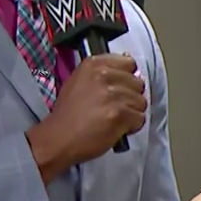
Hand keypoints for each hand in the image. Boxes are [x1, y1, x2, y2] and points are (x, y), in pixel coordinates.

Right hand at [30, 54, 146, 174]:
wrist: (59, 138)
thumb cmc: (69, 113)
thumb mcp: (80, 81)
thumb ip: (104, 73)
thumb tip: (130, 67)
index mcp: (93, 65)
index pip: (129, 63)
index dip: (128, 78)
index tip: (120, 88)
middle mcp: (104, 76)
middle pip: (138, 84)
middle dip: (131, 97)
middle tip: (115, 108)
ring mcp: (113, 95)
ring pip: (141, 102)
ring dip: (132, 113)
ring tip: (114, 119)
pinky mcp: (119, 114)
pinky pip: (140, 118)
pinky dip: (132, 127)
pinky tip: (117, 128)